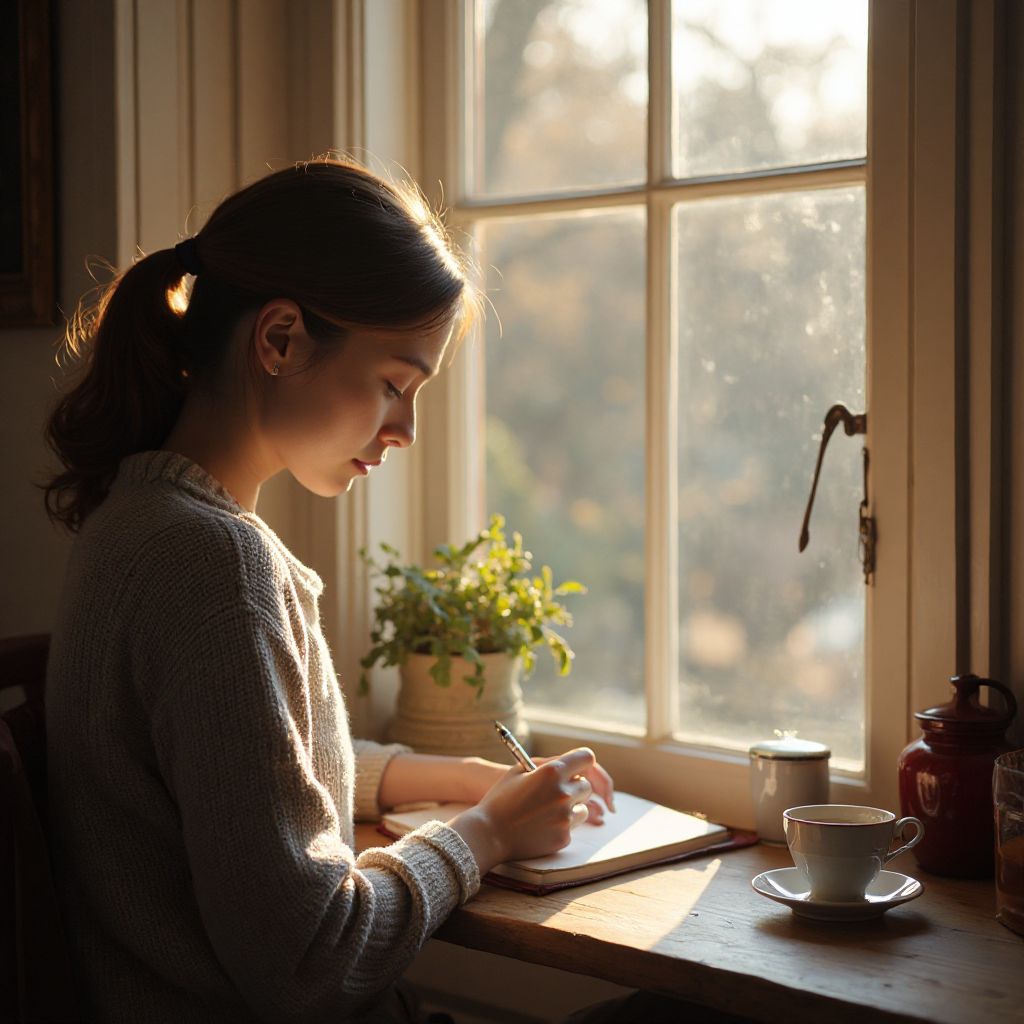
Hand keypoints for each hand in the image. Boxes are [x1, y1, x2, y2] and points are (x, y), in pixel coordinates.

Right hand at [448, 747, 602, 873]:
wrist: (489, 832)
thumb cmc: (501, 798)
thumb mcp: (518, 770)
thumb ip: (546, 764)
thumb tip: (567, 762)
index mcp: (552, 772)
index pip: (586, 757)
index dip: (582, 761)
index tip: (577, 767)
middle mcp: (563, 793)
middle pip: (586, 785)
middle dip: (574, 788)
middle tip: (555, 793)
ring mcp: (565, 817)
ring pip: (583, 808)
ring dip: (571, 808)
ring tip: (547, 811)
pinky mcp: (564, 837)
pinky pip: (572, 827)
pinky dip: (561, 826)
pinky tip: (542, 825)